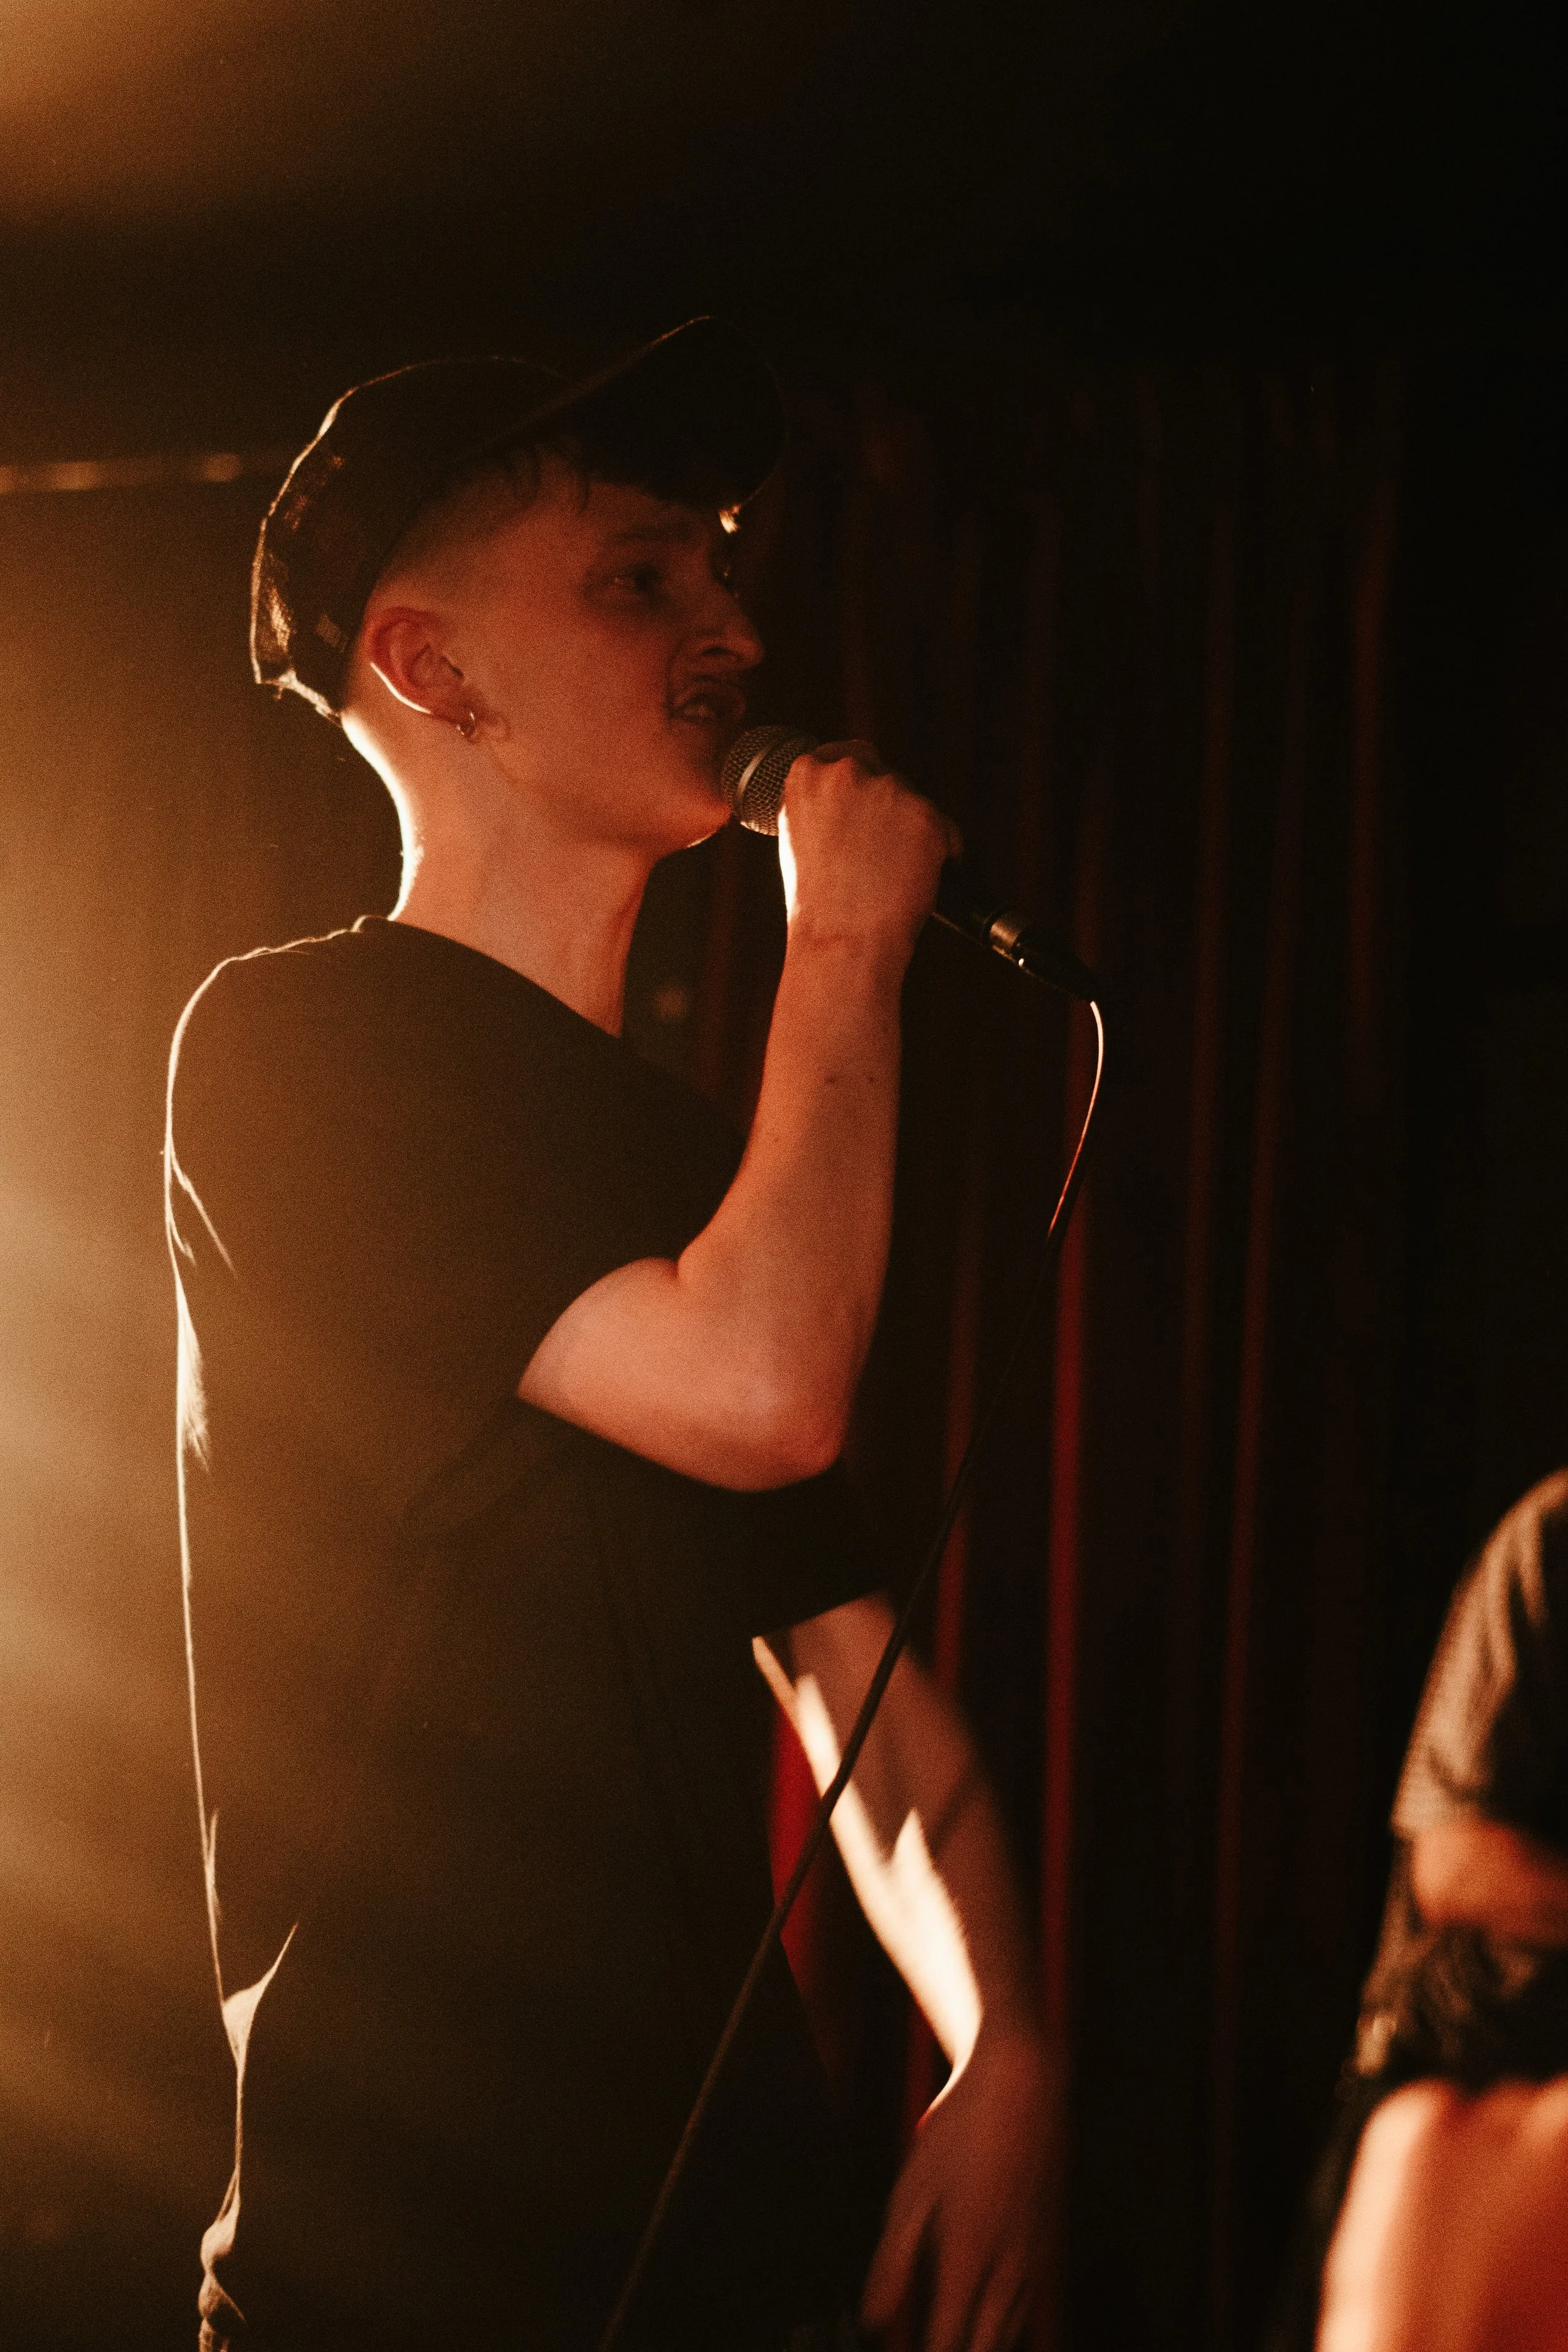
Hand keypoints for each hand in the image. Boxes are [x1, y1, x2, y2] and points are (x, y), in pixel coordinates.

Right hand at [777, 739, 959, 967]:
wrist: (842, 939)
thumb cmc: (819, 904)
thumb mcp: (802, 837)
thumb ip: (825, 806)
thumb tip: (858, 798)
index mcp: (807, 775)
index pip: (847, 755)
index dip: (863, 779)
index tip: (869, 800)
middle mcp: (847, 772)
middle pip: (886, 775)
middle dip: (890, 808)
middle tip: (882, 854)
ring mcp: (888, 790)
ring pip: (915, 804)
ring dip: (913, 833)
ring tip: (892, 877)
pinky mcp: (925, 814)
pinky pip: (945, 830)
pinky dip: (941, 853)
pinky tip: (916, 879)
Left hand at [861, 2021, 1061, 2351]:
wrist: (1019, 2087)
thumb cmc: (960, 2133)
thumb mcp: (909, 2193)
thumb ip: (890, 2263)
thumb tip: (873, 2320)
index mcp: (967, 2259)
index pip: (947, 2343)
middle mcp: (1006, 2268)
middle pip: (985, 2347)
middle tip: (929, 2348)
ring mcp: (1032, 2257)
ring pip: (1012, 2332)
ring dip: (985, 2346)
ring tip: (960, 2341)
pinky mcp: (1046, 2242)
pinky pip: (1032, 2306)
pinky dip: (1010, 2326)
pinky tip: (997, 2323)